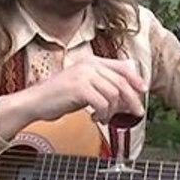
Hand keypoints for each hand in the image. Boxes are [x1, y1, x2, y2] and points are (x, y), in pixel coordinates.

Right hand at [30, 55, 146, 123]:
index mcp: (92, 61)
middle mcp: (89, 65)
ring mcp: (84, 75)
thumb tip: (126, 95)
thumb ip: (102, 85)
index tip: (143, 90)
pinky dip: (103, 115)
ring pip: (114, 95)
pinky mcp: (79, 88)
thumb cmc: (59, 97)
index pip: (122, 67)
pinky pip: (103, 104)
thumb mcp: (84, 86)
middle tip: (136, 112)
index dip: (136, 79)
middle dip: (132, 100)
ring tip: (105, 118)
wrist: (35, 102)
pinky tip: (96, 118)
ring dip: (113, 111)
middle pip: (122, 82)